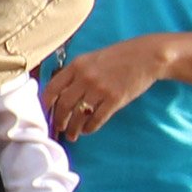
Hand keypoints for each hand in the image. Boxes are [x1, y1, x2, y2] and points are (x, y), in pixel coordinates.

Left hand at [41, 35, 173, 141]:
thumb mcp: (91, 59)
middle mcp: (85, 77)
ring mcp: (100, 89)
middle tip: (58, 128)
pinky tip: (87, 130)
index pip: (52, 88)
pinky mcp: (115, 99)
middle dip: (58, 120)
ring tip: (71, 135)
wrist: (147, 56)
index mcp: (76, 65)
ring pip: (78, 115)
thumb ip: (76, 73)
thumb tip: (60, 93)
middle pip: (63, 105)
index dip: (45, 104)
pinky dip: (90, 127)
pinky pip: (97, 119)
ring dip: (73, 128)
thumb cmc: (119, 57)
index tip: (45, 113)